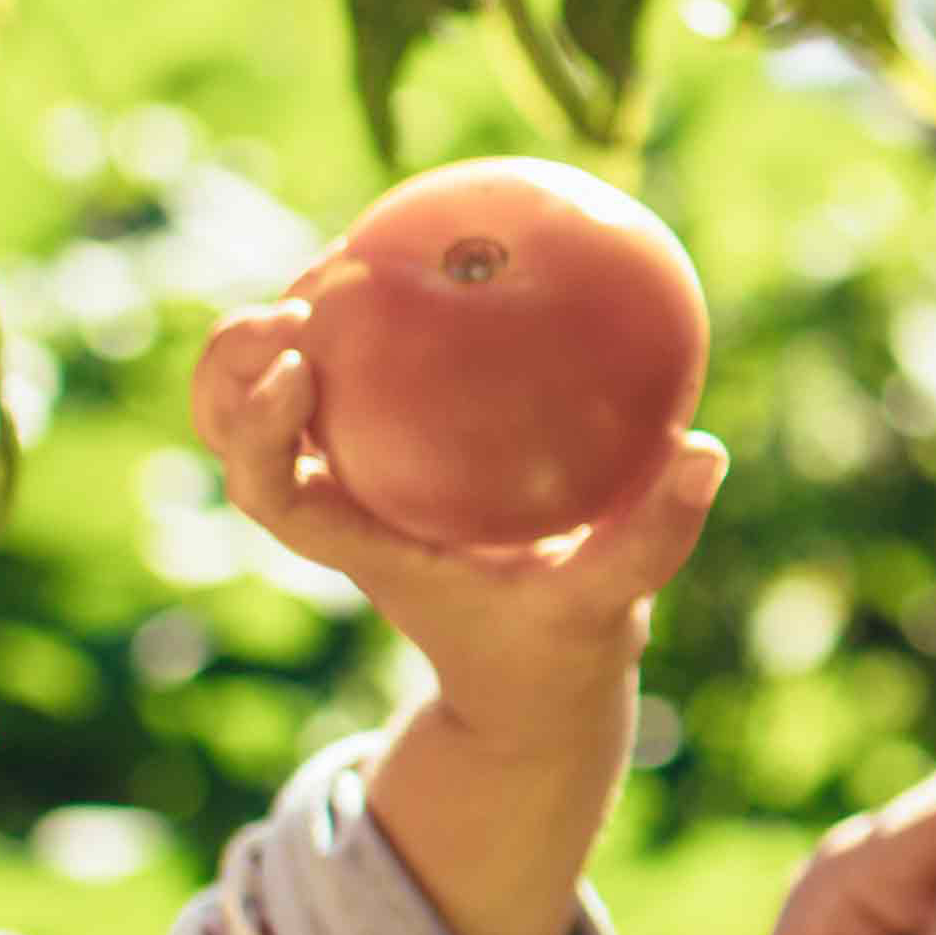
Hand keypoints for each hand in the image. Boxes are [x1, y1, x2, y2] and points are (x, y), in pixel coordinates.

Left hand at [203, 294, 727, 672]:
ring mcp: (346, 473)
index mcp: (362, 545)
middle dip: (231, 367)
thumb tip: (704, 452)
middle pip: (232, 433)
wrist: (531, 678)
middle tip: (296, 302)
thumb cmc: (557, 644)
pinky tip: (413, 256)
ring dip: (271, 333)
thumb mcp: (609, 604)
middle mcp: (336, 502)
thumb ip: (652, 538)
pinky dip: (357, 318)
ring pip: (262, 396)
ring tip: (335, 257)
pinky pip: (346, 370)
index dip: (260, 428)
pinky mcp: (376, 447)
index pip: (274, 494)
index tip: (297, 364)